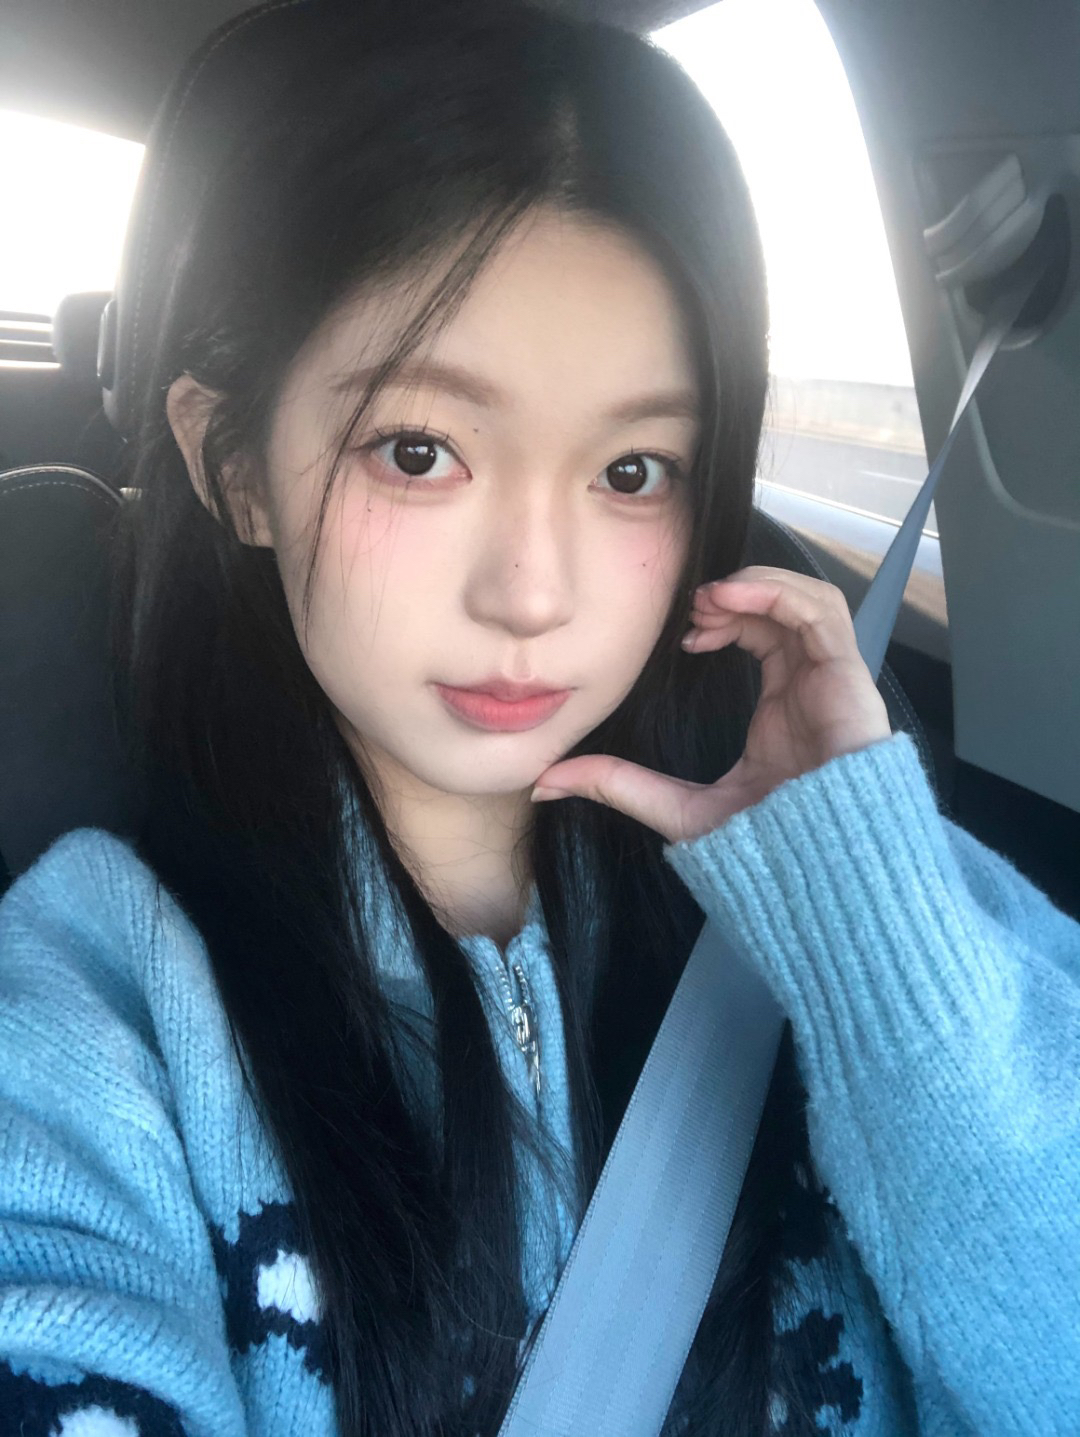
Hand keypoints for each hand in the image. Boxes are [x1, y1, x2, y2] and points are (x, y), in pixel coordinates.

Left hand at [530, 566, 892, 843]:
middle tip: (692, 608)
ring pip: (806, 600)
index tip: (683, 636)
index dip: (724, 620)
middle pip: (781, 610)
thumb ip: (618, 785)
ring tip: (710, 599)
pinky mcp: (849, 677)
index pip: (763, 635)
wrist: (821, 869)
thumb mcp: (678, 809)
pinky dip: (777, 593)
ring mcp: (832, 679)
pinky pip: (822, 611)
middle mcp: (810, 685)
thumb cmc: (769, 847)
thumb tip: (546, 780)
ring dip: (755, 586)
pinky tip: (731, 600)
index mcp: (782, 707)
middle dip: (735, 596)